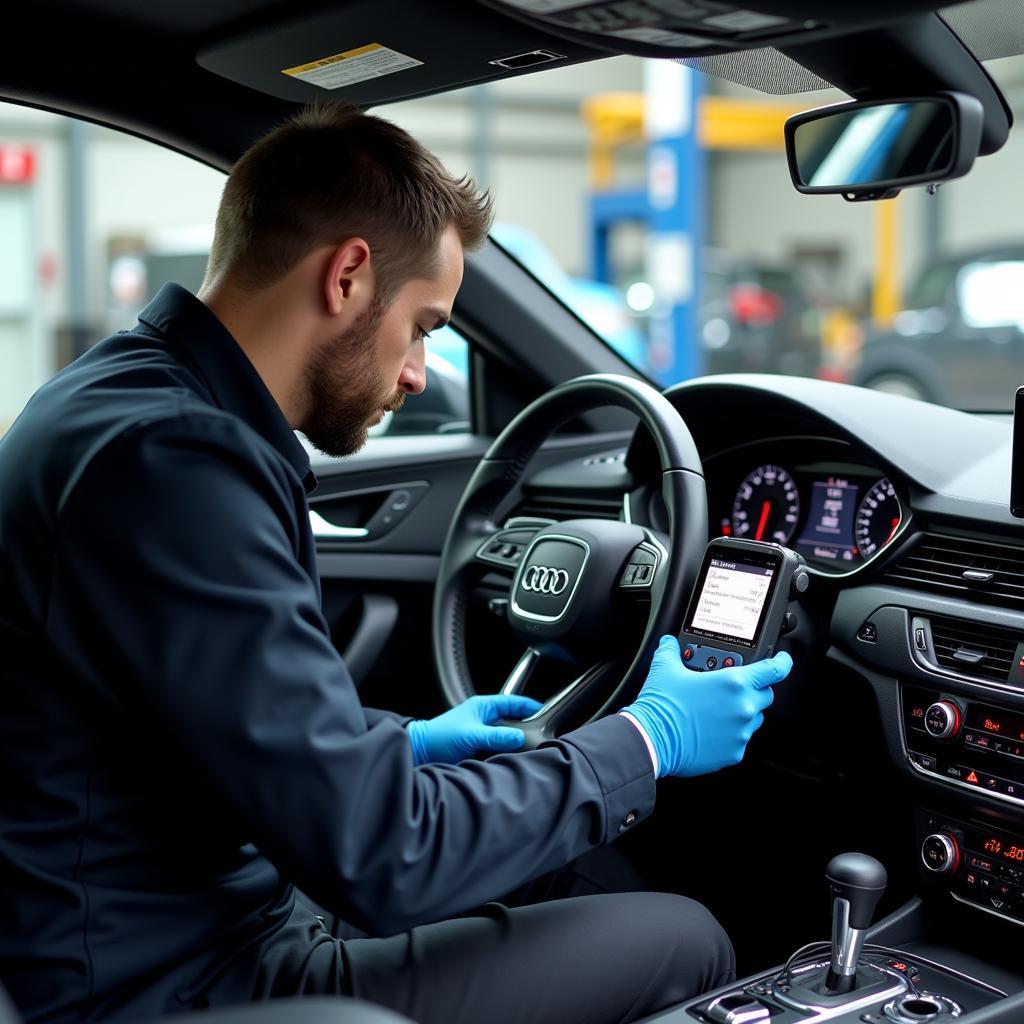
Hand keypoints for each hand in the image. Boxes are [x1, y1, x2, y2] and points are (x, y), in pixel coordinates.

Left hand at [407, 694, 543, 764]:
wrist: (420, 753)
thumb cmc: (438, 736)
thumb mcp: (471, 734)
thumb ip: (496, 736)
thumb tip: (519, 737)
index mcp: (483, 706)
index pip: (514, 702)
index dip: (531, 706)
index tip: (546, 713)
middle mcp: (485, 719)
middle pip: (514, 721)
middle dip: (527, 728)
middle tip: (542, 736)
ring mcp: (482, 734)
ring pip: (508, 737)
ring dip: (516, 743)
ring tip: (531, 750)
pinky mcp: (479, 749)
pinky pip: (499, 750)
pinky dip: (507, 755)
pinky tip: (514, 761)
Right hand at [621, 636, 791, 777]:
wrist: (652, 740)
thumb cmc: (662, 706)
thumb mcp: (665, 668)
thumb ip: (671, 650)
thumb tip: (670, 643)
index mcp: (733, 682)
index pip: (773, 670)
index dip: (782, 662)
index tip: (782, 660)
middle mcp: (743, 707)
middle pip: (765, 694)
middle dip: (753, 689)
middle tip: (731, 689)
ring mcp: (740, 732)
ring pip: (753, 718)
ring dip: (741, 712)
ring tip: (716, 710)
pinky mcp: (734, 753)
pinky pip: (740, 739)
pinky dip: (730, 734)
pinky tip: (710, 729)